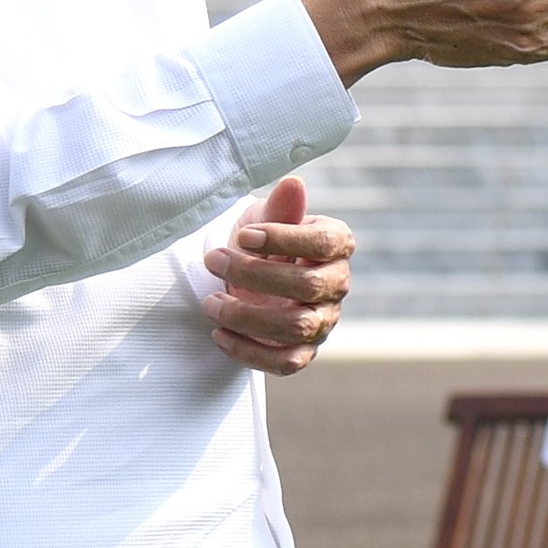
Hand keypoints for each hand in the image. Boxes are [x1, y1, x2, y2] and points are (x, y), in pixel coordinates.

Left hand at [202, 177, 352, 374]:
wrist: (249, 275)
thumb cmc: (259, 243)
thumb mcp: (264, 220)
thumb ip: (279, 209)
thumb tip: (293, 184)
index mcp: (336, 245)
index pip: (325, 244)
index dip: (285, 240)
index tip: (243, 236)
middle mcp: (337, 284)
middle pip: (309, 286)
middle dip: (254, 274)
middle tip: (213, 261)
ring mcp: (323, 321)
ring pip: (297, 327)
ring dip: (246, 316)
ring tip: (210, 303)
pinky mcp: (303, 351)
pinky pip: (286, 363)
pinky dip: (250, 352)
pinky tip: (219, 334)